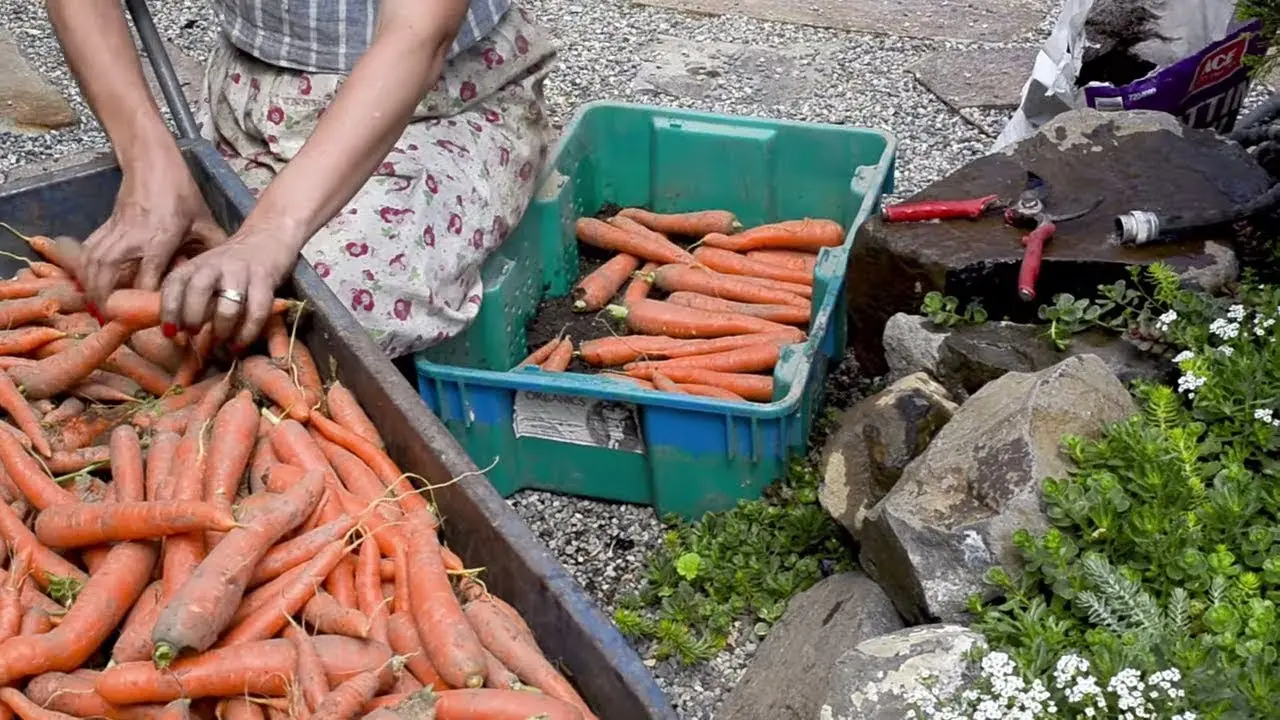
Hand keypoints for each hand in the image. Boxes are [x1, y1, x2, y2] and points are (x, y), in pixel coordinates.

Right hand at [79, 149, 226, 307]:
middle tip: (107, 319)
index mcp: (160, 237)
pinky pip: (89, 250)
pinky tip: (85, 283)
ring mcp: (115, 230)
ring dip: (90, 286)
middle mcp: (133, 236)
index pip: (148, 275)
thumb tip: (227, 275)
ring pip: (93, 261)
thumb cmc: (182, 194)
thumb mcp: (204, 222)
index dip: (146, 297)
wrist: (152, 164)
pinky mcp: (105, 224)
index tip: (149, 316)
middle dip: (104, 297)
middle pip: (108, 271)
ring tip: (94, 308)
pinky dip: (83, 268)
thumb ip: (213, 249)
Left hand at [159, 219, 300, 348]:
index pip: (174, 285)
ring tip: (223, 344)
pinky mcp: (265, 279)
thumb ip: (190, 296)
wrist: (268, 237)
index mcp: (195, 265)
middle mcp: (215, 265)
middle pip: (197, 292)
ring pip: (228, 306)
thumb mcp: (205, 273)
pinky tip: (241, 343)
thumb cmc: (231, 267)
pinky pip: (257, 311)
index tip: (171, 333)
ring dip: (223, 331)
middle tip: (197, 335)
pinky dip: (248, 333)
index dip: (169, 311)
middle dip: (194, 319)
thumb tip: (177, 333)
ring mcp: (241, 272)